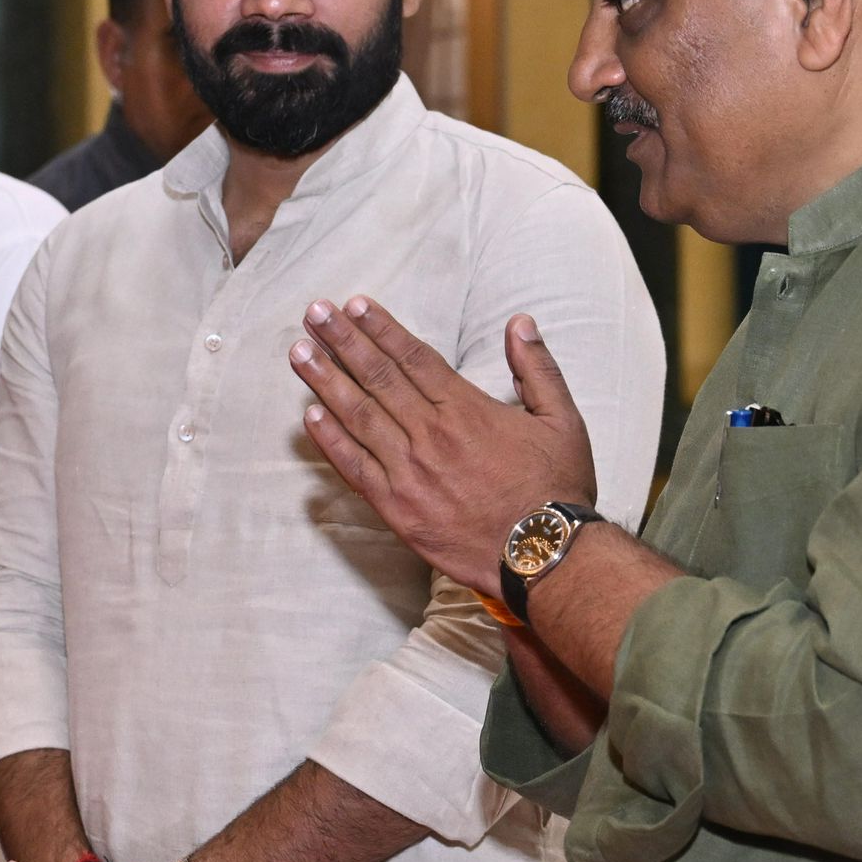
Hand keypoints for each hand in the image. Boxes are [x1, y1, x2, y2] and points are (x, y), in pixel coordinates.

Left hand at [291, 298, 598, 596]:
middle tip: (313, 313)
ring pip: (358, 416)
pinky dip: (331, 441)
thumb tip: (521, 323)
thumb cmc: (556, 488)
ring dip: (325, 381)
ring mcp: (409, 471)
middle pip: (378, 377)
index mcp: (466, 409)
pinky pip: (355, 468)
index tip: (354, 304)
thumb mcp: (562, 420)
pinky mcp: (397, 507)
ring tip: (299, 352)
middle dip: (342, 341)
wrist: (544, 556)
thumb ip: (537, 368)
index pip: (413, 357)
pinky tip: (310, 416)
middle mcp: (431, 434)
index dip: (380, 328)